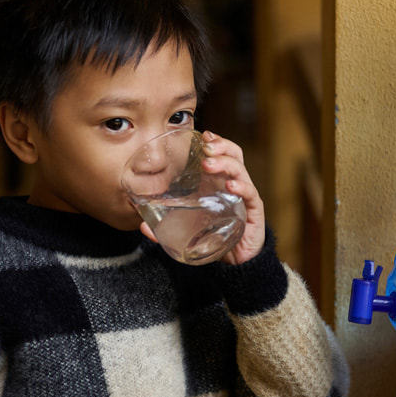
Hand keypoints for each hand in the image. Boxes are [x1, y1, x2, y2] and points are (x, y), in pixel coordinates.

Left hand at [140, 130, 265, 264]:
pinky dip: (241, 187)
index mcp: (219, 183)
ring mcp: (245, 197)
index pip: (222, 153)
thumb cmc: (215, 237)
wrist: (236, 262)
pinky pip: (250, 194)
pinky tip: (230, 187)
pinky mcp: (253, 212)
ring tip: (209, 164)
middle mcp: (235, 185)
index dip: (215, 141)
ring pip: (240, 171)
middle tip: (205, 147)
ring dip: (225, 164)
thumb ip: (166, 227)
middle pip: (234, 155)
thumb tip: (142, 226)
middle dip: (221, 146)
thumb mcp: (188, 228)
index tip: (202, 134)